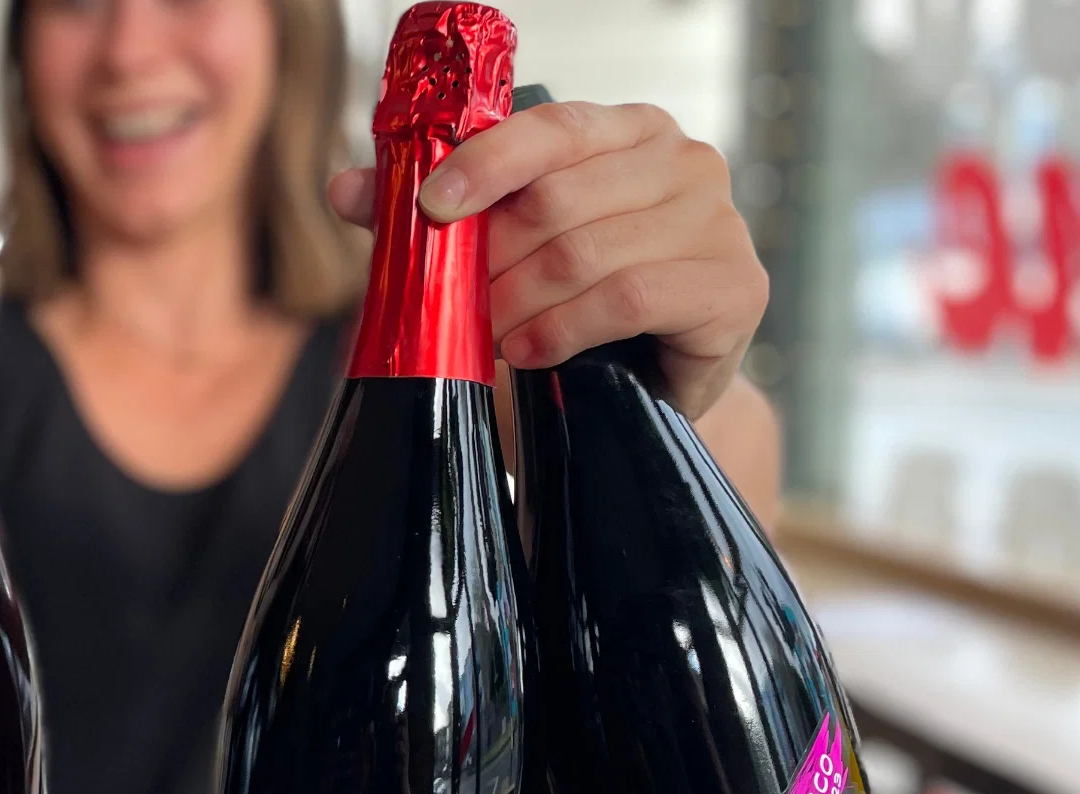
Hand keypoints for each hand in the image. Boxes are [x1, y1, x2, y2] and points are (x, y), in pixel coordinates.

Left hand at [329, 101, 768, 419]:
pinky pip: (627, 299)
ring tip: (491, 336)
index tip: (429, 206)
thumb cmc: (579, 300)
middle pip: (557, 200)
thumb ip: (438, 212)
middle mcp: (684, 161)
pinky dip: (563, 330)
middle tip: (460, 303)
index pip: (550, 127)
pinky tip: (533, 352)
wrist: (652, 380)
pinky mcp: (735, 287)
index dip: (484, 164)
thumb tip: (345, 187)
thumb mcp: (509, 249)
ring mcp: (718, 221)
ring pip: (585, 253)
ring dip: (519, 302)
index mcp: (629, 131)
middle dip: (491, 259)